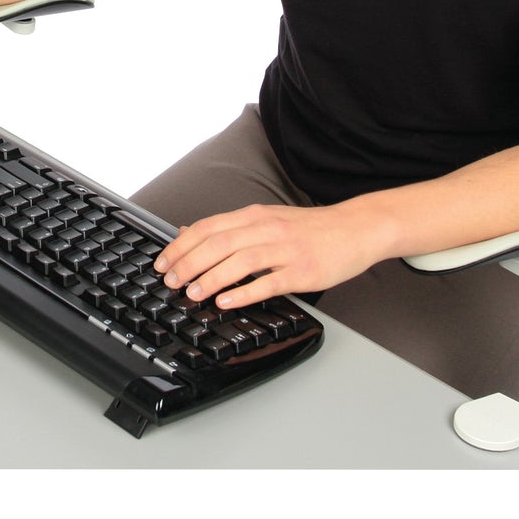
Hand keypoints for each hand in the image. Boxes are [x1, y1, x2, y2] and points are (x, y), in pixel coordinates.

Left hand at [152, 201, 383, 311]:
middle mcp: (267, 229)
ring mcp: (285, 250)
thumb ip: (230, 227)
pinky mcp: (302, 271)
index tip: (163, 263)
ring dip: (212, 278)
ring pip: (240, 261)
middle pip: (219, 243)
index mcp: (255, 216)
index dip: (181, 245)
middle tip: (171, 282)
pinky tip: (227, 302)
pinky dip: (244, 293)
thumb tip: (189, 232)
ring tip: (193, 294)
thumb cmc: (310, 228)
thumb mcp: (267, 219)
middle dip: (189, 263)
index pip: (208, 227)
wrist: (355, 228)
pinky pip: (269, 282)